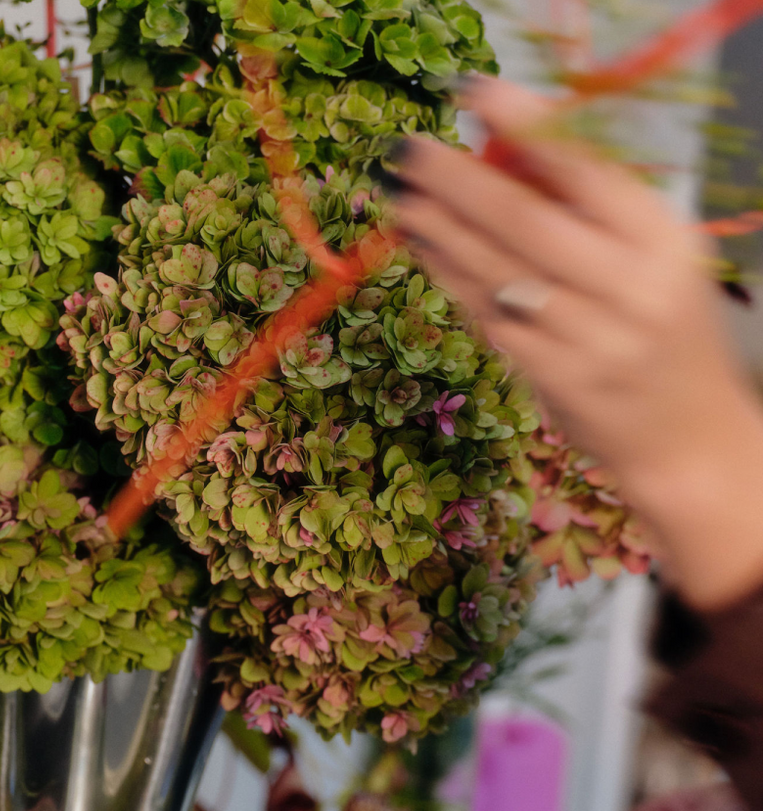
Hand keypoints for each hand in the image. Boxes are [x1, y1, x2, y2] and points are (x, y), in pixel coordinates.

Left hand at [391, 76, 762, 610]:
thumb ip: (592, 208)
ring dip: (440, 230)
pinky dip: (452, 280)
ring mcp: (589, 339)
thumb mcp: (653, 256)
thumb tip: (507, 147)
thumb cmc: (663, 331)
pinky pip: (491, 321)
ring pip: (498, 274)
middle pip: (527, 222)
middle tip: (408, 152)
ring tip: (400, 196)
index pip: (587, 169)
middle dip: (460, 181)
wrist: (687, 438)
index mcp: (661, 241)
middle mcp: (628, 288)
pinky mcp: (554, 380)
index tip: (474, 94)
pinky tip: (423, 250)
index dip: (525, 126)